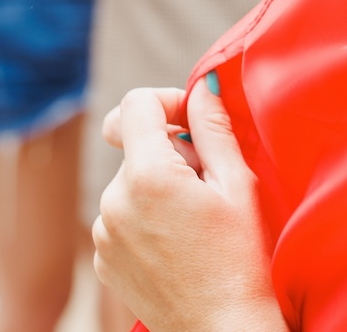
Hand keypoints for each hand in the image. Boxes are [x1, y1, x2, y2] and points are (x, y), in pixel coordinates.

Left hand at [94, 80, 285, 331]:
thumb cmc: (243, 262)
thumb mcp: (239, 185)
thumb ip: (213, 127)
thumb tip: (201, 85)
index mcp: (147, 176)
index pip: (136, 104)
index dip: (168, 101)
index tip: (194, 121)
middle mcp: (113, 202)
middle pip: (137, 147)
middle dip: (171, 153)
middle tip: (211, 186)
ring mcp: (104, 235)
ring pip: (130, 184)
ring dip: (159, 187)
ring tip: (197, 222)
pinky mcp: (104, 261)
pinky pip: (121, 218)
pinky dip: (146, 218)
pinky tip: (179, 245)